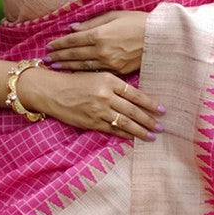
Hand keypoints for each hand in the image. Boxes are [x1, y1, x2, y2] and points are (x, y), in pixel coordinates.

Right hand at [18, 65, 163, 141]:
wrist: (52, 90)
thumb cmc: (75, 82)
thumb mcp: (97, 76)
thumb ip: (115, 85)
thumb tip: (135, 97)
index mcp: (108, 80)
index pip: (135, 94)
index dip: (149, 103)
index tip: (161, 110)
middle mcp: (105, 95)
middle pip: (132, 110)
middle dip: (149, 120)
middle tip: (161, 127)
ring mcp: (98, 110)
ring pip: (125, 123)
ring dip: (140, 130)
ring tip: (152, 136)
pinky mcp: (91, 122)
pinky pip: (112, 130)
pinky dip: (124, 135)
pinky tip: (134, 138)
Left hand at [46, 10, 146, 75]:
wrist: (160, 38)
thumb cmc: (139, 21)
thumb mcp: (115, 15)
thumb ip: (92, 22)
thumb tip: (73, 28)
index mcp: (100, 34)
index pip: (74, 40)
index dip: (60, 43)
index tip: (49, 46)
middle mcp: (102, 50)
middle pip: (75, 54)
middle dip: (59, 56)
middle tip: (47, 58)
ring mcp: (110, 63)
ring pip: (82, 66)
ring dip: (67, 66)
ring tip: (55, 66)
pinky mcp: (117, 71)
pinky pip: (96, 72)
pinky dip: (82, 72)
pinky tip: (74, 73)